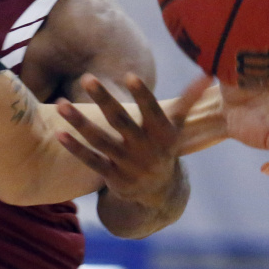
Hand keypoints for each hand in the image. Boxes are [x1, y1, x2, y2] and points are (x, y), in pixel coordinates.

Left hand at [55, 72, 205, 206]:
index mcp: (162, 134)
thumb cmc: (164, 148)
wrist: (158, 193)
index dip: (143, 95)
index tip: (130, 75)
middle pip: (121, 121)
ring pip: (100, 140)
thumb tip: (208, 74)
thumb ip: (188, 101)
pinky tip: (59, 133)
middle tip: (87, 77)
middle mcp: (145, 149)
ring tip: (59, 103)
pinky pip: (91, 159)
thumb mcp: (177, 127)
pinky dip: (75, 147)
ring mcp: (127, 163)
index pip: (152, 111)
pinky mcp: (112, 175)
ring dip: (79, 122)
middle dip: (104, 99)